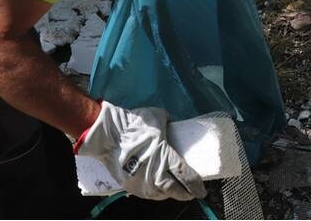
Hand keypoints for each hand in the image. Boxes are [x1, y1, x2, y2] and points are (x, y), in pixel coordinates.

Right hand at [75, 101, 205, 200]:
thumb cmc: (135, 125)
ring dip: (170, 194)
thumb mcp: (159, 116)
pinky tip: (158, 190)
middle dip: (185, 194)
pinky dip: (155, 193)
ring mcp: (141, 182)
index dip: (196, 185)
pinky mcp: (130, 185)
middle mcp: (155, 173)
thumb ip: (169, 122)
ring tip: (175, 191)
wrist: (108, 135)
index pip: (186, 175)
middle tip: (191, 193)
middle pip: (175, 190)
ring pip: (160, 195)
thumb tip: (174, 123)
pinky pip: (146, 193)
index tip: (202, 190)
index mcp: (166, 156)